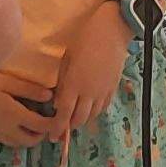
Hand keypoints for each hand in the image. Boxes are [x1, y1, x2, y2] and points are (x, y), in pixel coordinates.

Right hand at [0, 79, 52, 147]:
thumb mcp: (6, 81)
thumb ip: (29, 90)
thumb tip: (50, 96)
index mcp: (14, 116)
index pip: (41, 126)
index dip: (54, 125)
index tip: (59, 120)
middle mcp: (5, 130)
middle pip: (29, 141)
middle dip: (40, 134)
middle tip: (44, 122)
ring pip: (15, 143)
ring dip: (25, 136)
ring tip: (27, 122)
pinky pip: (2, 141)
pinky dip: (11, 136)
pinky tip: (7, 122)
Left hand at [50, 3, 130, 131]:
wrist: (112, 30)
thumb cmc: (84, 39)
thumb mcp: (67, 60)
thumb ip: (62, 83)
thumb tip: (58, 102)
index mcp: (74, 84)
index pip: (64, 113)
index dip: (58, 127)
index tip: (52, 136)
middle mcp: (89, 92)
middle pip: (79, 119)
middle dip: (69, 127)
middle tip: (61, 130)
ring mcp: (103, 91)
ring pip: (92, 115)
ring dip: (82, 120)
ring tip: (74, 120)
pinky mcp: (113, 87)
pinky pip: (103, 107)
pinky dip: (95, 112)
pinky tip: (89, 110)